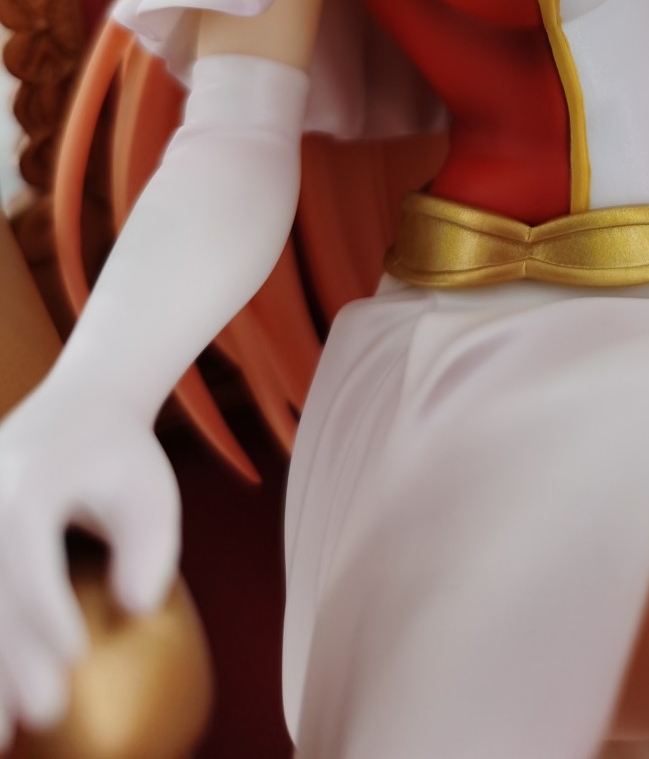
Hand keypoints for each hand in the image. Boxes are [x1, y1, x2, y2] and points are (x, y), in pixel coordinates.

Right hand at [0, 381, 179, 743]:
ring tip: (2, 738)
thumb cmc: (121, 457)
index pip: (26, 550)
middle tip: (44, 713)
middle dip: (10, 657)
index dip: (43, 607)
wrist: (78, 406)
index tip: (73, 658)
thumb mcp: (151, 490)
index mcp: (29, 480)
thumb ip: (150, 548)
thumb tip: (136, 609)